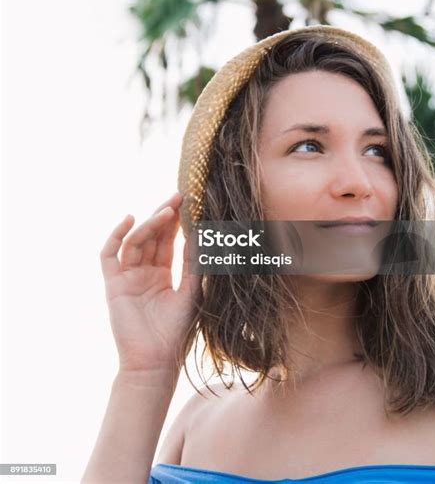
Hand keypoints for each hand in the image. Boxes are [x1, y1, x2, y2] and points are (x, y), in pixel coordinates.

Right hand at [100, 192, 200, 372]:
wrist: (156, 361)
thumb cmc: (177, 333)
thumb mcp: (192, 292)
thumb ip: (195, 265)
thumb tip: (203, 235)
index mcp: (162, 275)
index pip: (168, 242)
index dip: (177, 223)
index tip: (190, 204)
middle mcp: (143, 273)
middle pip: (152, 237)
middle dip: (164, 216)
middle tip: (179, 196)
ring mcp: (127, 277)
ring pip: (135, 242)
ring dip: (149, 224)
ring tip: (166, 211)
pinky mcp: (113, 284)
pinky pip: (109, 255)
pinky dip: (116, 236)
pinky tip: (130, 220)